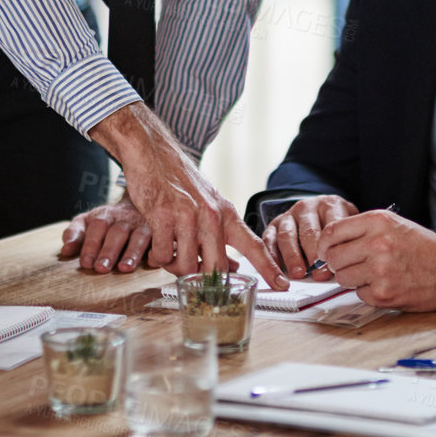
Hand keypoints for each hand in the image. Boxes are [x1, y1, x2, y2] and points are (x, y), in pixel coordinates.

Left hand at [59, 199, 153, 272]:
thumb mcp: (87, 222)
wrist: (137, 202)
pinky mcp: (160, 232)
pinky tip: (152, 262)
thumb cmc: (108, 220)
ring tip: (124, 268)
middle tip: (101, 268)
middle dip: (109, 251)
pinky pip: (162, 240)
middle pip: (117, 232)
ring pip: (140, 236)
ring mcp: (144, 224)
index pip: (97, 227)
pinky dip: (157, 251)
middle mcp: (125, 218)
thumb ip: (75, 234)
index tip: (86, 263)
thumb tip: (65, 251)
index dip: (91, 245)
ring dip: (132, 253)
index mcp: (105, 215)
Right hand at [88, 104, 285, 288]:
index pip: (254, 245)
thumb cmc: (179, 180)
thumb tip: (233, 267)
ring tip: (169, 253)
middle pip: (217, 268)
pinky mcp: (163, 217)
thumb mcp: (208, 203)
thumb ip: (220, 233)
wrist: (152, 152)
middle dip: (204, 279)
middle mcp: (211, 216)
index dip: (269, 267)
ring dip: (174, 267)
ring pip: (186, 266)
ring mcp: (188, 217)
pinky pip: (162, 256)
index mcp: (226, 213)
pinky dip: (158, 256)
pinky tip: (157, 243)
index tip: (283, 285)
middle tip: (191, 272)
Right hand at [261, 195, 357, 279]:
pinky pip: (269, 239)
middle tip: (318, 274)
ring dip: (293, 257)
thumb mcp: (349, 224)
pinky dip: (272, 255)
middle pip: (308, 231)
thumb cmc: (337, 223)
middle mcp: (307, 207)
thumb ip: (349, 240)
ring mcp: (289, 215)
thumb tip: (348, 266)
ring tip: (299, 274)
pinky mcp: (274, 224)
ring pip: (287, 235)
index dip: (331, 246)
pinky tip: (277, 268)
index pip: (331, 225)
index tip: (332, 265)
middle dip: (313, 255)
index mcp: (329, 204)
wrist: (319, 209)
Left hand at [314, 212, 435, 311]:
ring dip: (352, 279)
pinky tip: (385, 284)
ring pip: (343, 278)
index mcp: (377, 221)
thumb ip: (361, 230)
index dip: (323, 244)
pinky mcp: (384, 294)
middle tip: (352, 264)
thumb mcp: (393, 224)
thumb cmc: (423, 247)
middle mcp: (377, 243)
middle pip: (333, 257)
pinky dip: (368, 292)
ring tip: (372, 274)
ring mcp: (380, 270)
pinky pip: (359, 295)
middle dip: (338, 263)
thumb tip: (327, 244)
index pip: (331, 232)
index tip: (325, 251)